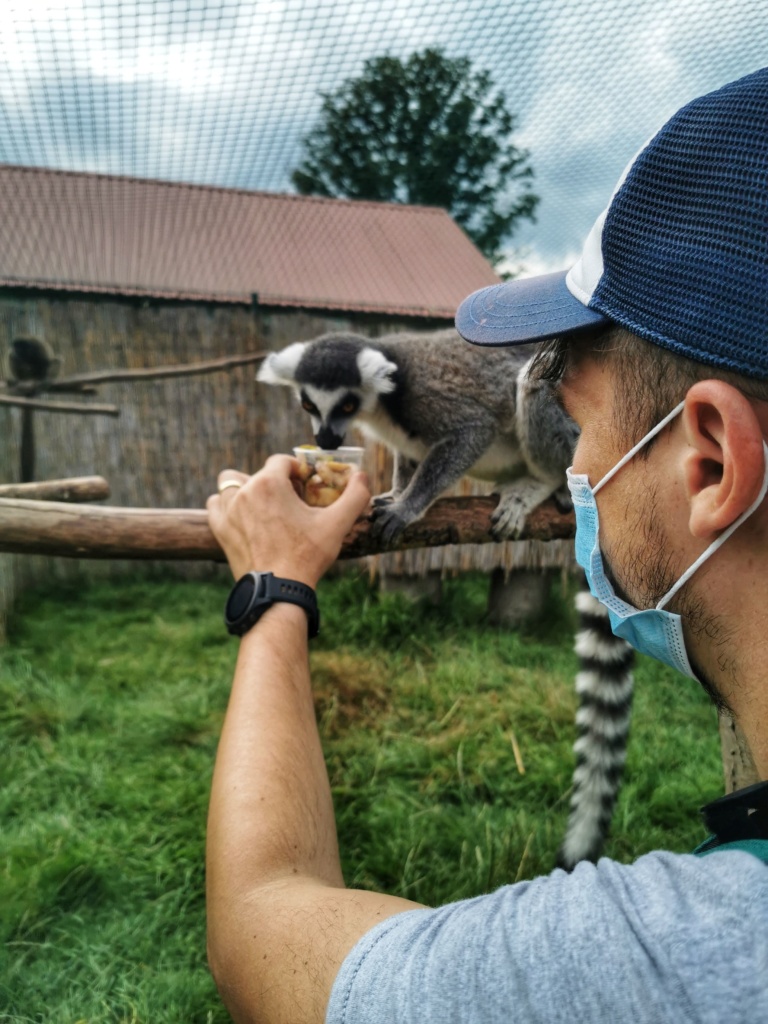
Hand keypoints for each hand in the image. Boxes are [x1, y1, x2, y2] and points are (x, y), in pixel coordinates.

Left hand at [206, 455, 370, 586]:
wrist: (278, 591)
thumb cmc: (307, 556)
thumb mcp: (337, 525)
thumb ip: (355, 496)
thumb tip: (362, 476)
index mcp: (269, 483)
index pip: (281, 461)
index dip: (296, 470)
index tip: (306, 485)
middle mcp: (244, 491)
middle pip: (259, 473)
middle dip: (276, 481)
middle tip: (292, 501)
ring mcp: (228, 510)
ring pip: (232, 483)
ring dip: (246, 488)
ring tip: (264, 506)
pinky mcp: (220, 529)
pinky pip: (216, 503)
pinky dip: (227, 505)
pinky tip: (243, 516)